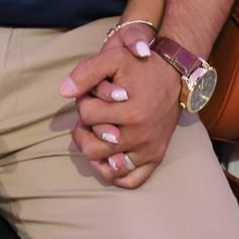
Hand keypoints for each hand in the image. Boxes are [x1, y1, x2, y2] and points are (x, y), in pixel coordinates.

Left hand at [61, 38, 181, 188]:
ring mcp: (149, 149)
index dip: (84, 102)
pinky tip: (108, 156)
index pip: (86, 115)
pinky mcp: (156, 157)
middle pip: (92, 147)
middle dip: (85, 130)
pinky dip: (115, 173)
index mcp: (130, 111)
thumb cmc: (141, 65)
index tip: (93, 95)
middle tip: (92, 117)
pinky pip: (131, 180)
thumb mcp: (115, 57)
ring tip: (97, 134)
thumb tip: (63, 92)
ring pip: (107, 168)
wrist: (174, 73)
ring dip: (96, 151)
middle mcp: (141, 135)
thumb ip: (86, 72)